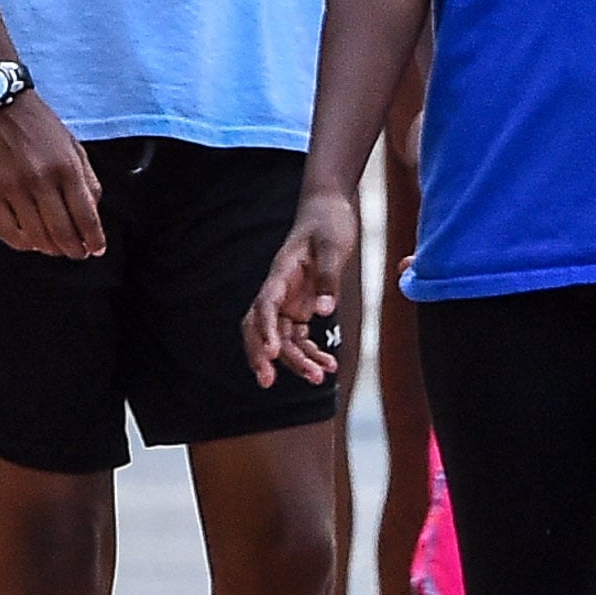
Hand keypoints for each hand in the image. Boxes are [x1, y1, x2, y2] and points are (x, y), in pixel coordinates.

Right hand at [0, 90, 104, 258]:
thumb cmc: (39, 124)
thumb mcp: (73, 145)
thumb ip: (87, 178)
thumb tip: (93, 212)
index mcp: (66, 166)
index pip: (85, 216)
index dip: (94, 239)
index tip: (96, 249)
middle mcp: (42, 179)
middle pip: (62, 232)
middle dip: (74, 250)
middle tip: (78, 254)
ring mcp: (14, 188)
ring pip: (36, 236)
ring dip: (50, 249)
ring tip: (56, 249)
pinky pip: (7, 231)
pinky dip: (22, 243)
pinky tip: (30, 241)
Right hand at [242, 194, 362, 387]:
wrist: (328, 211)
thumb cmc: (328, 223)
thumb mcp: (334, 246)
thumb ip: (328, 279)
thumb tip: (324, 312)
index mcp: (281, 273)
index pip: (265, 306)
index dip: (265, 330)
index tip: (271, 352)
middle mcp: (279, 290)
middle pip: (261, 328)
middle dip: (263, 356)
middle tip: (269, 383)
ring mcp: (288, 301)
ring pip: (282, 339)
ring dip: (295, 361)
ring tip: (319, 378)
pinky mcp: (300, 308)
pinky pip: (299, 338)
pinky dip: (311, 353)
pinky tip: (329, 366)